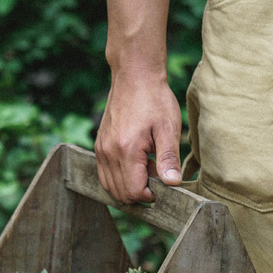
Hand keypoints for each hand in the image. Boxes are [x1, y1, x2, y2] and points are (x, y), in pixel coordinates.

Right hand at [95, 71, 181, 204]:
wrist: (134, 76)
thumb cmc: (155, 100)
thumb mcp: (169, 129)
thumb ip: (169, 159)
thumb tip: (173, 184)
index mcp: (126, 150)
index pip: (133, 192)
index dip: (150, 196)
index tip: (163, 185)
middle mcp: (108, 153)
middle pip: (120, 194)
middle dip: (140, 192)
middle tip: (156, 174)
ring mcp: (101, 150)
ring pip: (110, 187)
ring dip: (130, 185)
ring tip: (147, 167)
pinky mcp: (99, 146)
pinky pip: (105, 175)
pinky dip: (120, 177)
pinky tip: (136, 163)